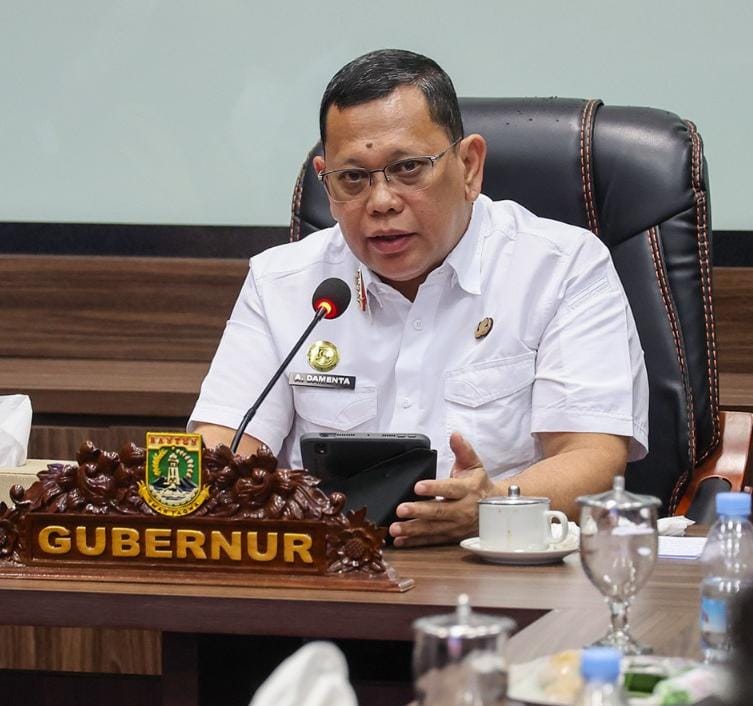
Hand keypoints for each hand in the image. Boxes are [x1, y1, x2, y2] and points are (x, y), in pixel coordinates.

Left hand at [389, 432, 496, 546]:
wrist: (495, 508)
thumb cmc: (479, 483)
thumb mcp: (474, 464)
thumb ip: (463, 449)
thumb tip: (455, 435)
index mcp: (468, 489)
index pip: (450, 489)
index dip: (434, 488)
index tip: (418, 486)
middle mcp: (463, 509)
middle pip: (439, 511)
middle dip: (419, 511)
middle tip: (401, 509)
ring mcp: (457, 526)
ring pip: (433, 528)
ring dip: (413, 530)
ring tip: (396, 528)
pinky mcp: (451, 536)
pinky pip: (432, 540)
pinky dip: (415, 542)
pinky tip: (401, 541)